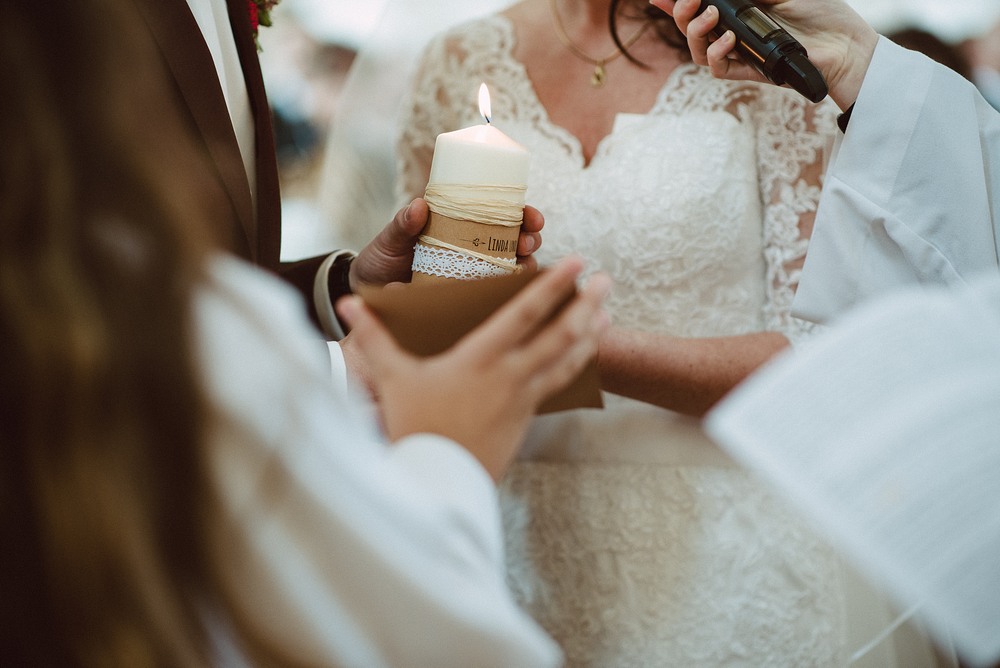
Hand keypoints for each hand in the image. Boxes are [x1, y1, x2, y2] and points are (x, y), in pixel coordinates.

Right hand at [337, 257, 610, 480]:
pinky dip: (573, 365)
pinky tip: (581, 356)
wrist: (436, 482)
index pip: (525, 313)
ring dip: (589, 334)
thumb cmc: (413, 428)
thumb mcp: (392, 380)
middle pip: (560, 334)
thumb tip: (349, 305)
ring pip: (565, 360)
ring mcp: (522, 399)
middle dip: (586, 304)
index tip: (576, 262)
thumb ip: (373, 340)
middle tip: (607, 279)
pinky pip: (556, 384)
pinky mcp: (525, 419)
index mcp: (481, 358)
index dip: (553, 285)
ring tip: (607, 314)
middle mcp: (510, 375)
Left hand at [349, 198, 544, 289]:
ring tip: (525, 266)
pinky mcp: (466, 296)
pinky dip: (508, 291)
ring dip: (525, 263)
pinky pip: (493, 293)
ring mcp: (471, 272)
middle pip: (514, 239)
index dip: (523, 213)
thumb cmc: (381, 257)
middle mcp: (471, 246)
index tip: (530, 216)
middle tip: (528, 241)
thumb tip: (419, 206)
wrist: (369, 291)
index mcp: (458, 224)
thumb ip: (402, 224)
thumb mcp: (390, 238)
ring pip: (511, 266)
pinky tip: (513, 290)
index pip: (499, 213)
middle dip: (530, 238)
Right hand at [650, 0, 878, 109]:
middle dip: (680, 12)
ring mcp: (740, 53)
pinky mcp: (749, 71)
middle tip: (687, 1)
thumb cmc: (821, 12)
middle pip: (690, 28)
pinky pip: (718, 69)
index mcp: (740, 10)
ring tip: (708, 15)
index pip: (700, 7)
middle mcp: (734, 32)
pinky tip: (728, 38)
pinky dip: (715, 53)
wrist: (846, 44)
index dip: (676, 3)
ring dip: (694, 32)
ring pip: (697, 50)